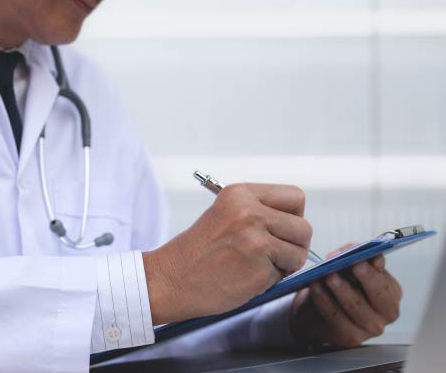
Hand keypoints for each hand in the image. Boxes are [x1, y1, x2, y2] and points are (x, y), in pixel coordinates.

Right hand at [143, 183, 311, 324]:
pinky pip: (283, 275)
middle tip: (277, 254)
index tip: (282, 228)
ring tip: (257, 265)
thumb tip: (295, 222)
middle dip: (295, 244)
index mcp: (240, 195)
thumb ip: (258, 211)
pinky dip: (269, 280)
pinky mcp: (258, 269)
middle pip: (303, 227)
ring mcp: (255, 241)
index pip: (295, 197)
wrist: (171, 279)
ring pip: (298, 252)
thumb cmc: (197, 251)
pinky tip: (245, 276)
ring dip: (285, 264)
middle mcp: (249, 213)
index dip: (293, 216)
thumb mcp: (225, 213)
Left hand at [290, 244, 402, 347]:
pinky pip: (336, 317)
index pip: (385, 279)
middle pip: (378, 294)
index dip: (372, 267)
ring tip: (328, 275)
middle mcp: (387, 313)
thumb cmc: (339, 285)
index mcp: (391, 292)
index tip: (361, 257)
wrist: (318, 310)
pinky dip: (324, 300)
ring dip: (341, 289)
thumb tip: (374, 256)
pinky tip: (315, 287)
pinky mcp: (351, 337)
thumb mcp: (351, 269)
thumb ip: (361, 258)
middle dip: (364, 277)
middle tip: (350, 264)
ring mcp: (371, 328)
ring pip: (356, 306)